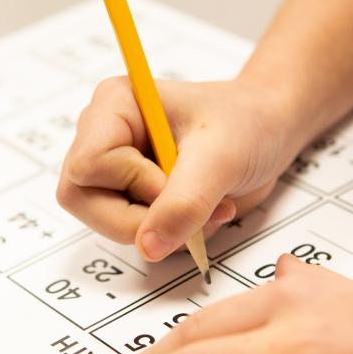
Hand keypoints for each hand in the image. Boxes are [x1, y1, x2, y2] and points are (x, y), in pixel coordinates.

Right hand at [56, 77, 299, 261]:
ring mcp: (113, 171)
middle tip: (194, 206)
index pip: (88, 165)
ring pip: (104, 223)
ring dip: (161, 230)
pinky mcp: (129, 198)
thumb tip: (148, 247)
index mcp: (114, 106)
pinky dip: (169, 236)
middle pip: (82, 199)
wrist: (270, 132)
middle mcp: (102, 137)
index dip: (133, 184)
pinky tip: (199, 213)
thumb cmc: (248, 123)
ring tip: (204, 207)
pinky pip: (132, 235)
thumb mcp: (222, 157)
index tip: (178, 180)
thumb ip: (184, 202)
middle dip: (142, 217)